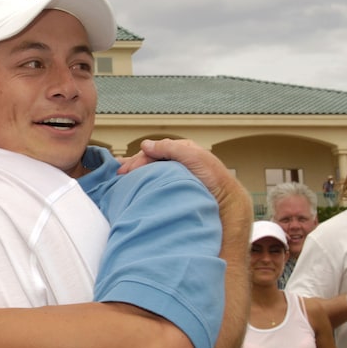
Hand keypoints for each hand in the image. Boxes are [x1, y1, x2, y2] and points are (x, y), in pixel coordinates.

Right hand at [119, 139, 240, 205]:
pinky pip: (154, 183)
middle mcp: (176, 163)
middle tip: (120, 175)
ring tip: (120, 180)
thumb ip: (170, 147)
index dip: (139, 158)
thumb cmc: (214, 178)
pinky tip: (132, 186)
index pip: (154, 151)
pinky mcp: (174, 189)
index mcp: (181, 152)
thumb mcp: (193, 156)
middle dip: (134, 166)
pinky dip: (142, 183)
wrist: (225, 202)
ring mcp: (175, 176)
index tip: (127, 170)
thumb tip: (146, 145)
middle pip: (149, 161)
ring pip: (150, 172)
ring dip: (136, 175)